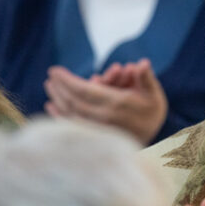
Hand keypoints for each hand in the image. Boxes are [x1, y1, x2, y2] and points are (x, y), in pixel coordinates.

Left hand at [43, 60, 168, 143]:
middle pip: (74, 101)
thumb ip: (146, 78)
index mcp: (117, 104)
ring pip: (71, 113)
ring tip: (49, 86)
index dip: (67, 80)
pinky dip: (60, 116)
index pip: (85, 90)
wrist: (155, 143)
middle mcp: (104, 117)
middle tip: (50, 76)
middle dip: (60, 88)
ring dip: (58, 99)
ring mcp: (98, 129)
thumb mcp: (154, 94)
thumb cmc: (152, 114)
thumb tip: (143, 63)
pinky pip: (73, 126)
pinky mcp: (95, 137)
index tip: (55, 70)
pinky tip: (50, 106)